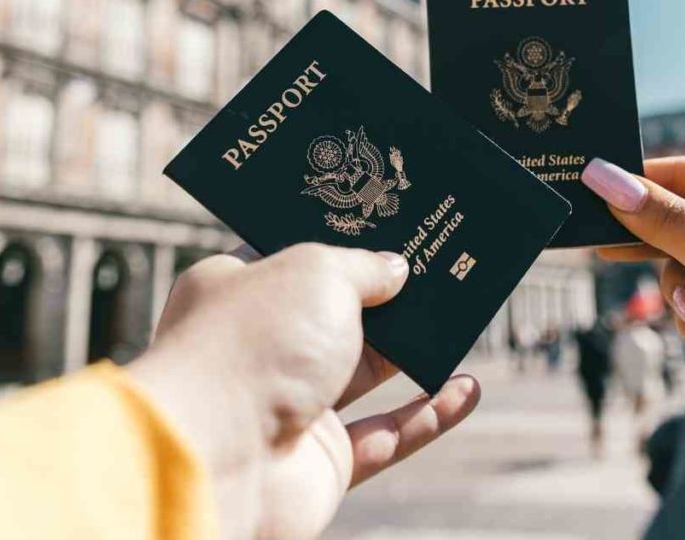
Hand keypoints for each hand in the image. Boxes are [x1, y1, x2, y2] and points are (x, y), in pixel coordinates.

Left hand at [128, 243, 480, 539]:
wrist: (218, 459)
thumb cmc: (252, 345)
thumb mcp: (316, 271)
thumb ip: (363, 266)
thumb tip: (395, 269)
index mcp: (236, 291)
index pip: (290, 256)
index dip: (338, 238)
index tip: (385, 222)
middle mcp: (259, 348)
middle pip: (336, 315)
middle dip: (386, 295)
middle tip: (436, 267)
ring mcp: (290, 407)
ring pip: (366, 373)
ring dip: (414, 351)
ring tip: (461, 319)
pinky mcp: (321, 461)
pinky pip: (387, 435)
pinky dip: (429, 416)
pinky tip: (466, 390)